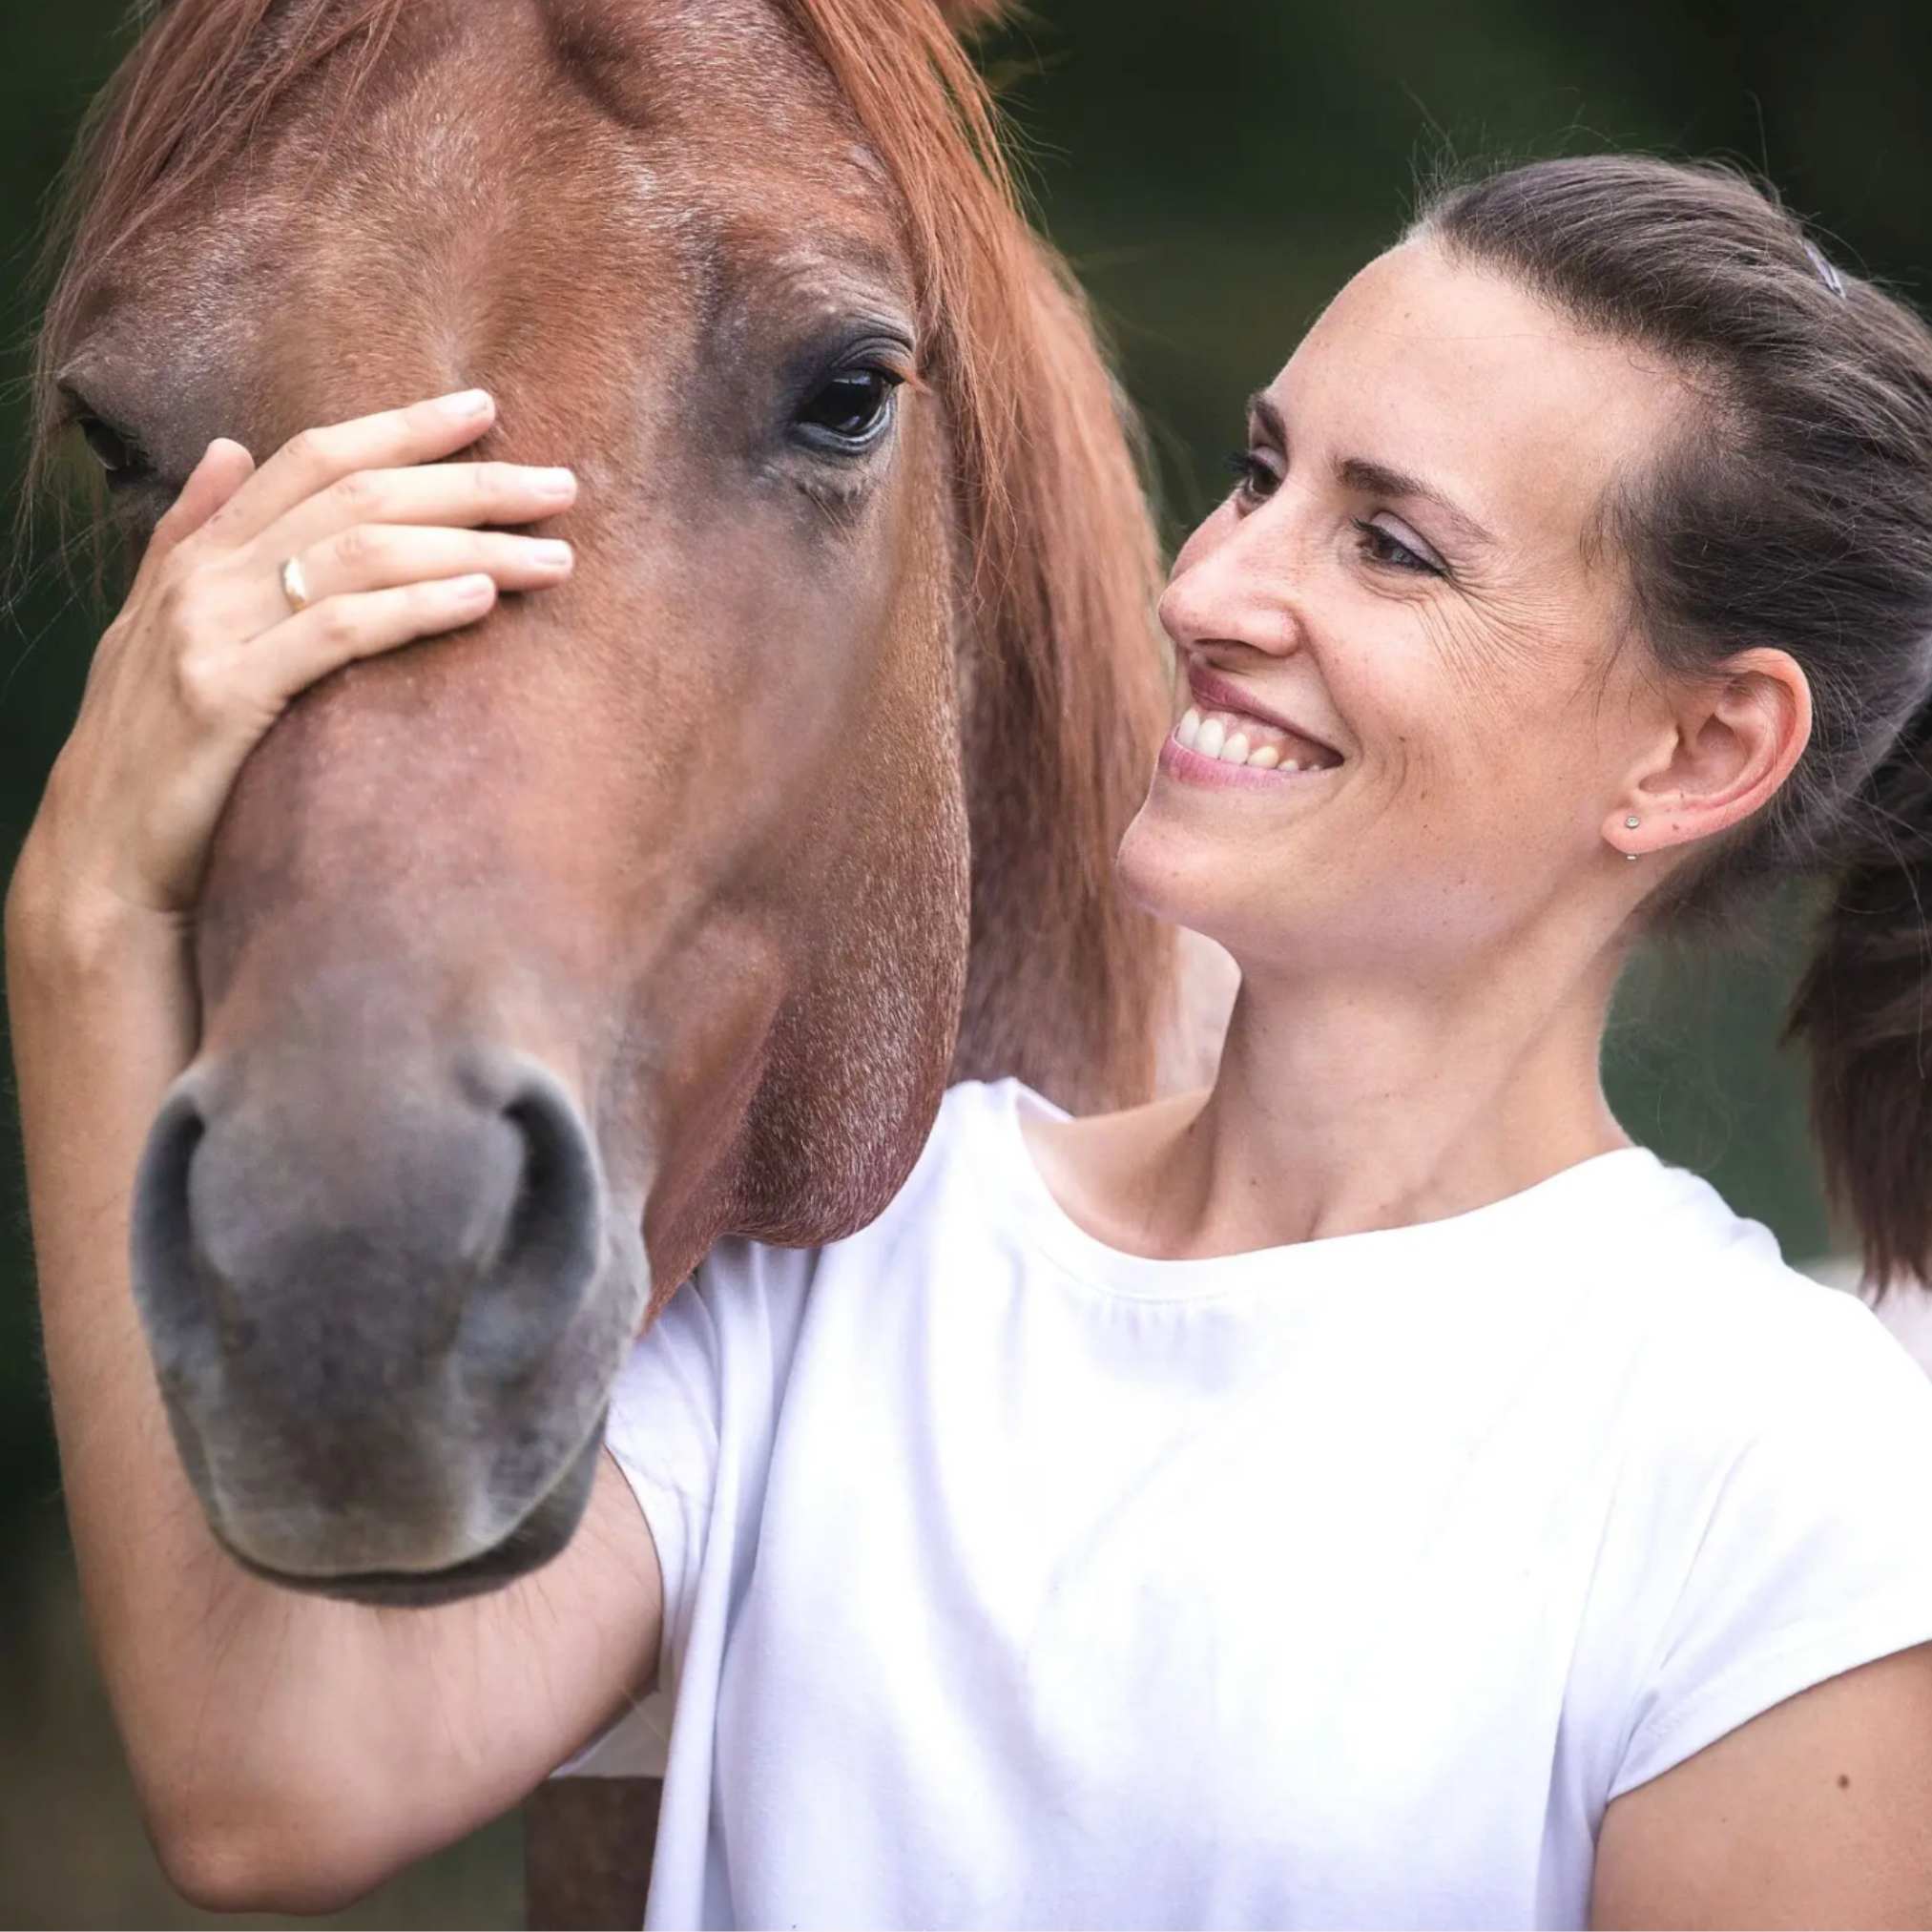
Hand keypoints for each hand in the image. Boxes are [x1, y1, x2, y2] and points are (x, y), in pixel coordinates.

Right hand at [8, 388, 577, 952]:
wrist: (99, 860)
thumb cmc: (150, 754)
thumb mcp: (158, 627)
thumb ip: (192, 535)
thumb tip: (226, 446)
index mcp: (198, 555)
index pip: (311, 458)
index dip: (400, 426)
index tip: (485, 408)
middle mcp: (203, 577)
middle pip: (354, 496)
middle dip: (466, 483)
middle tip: (560, 486)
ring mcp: (209, 632)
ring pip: (358, 553)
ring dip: (469, 544)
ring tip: (553, 556)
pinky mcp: (226, 696)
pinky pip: (339, 630)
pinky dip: (416, 604)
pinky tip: (482, 596)